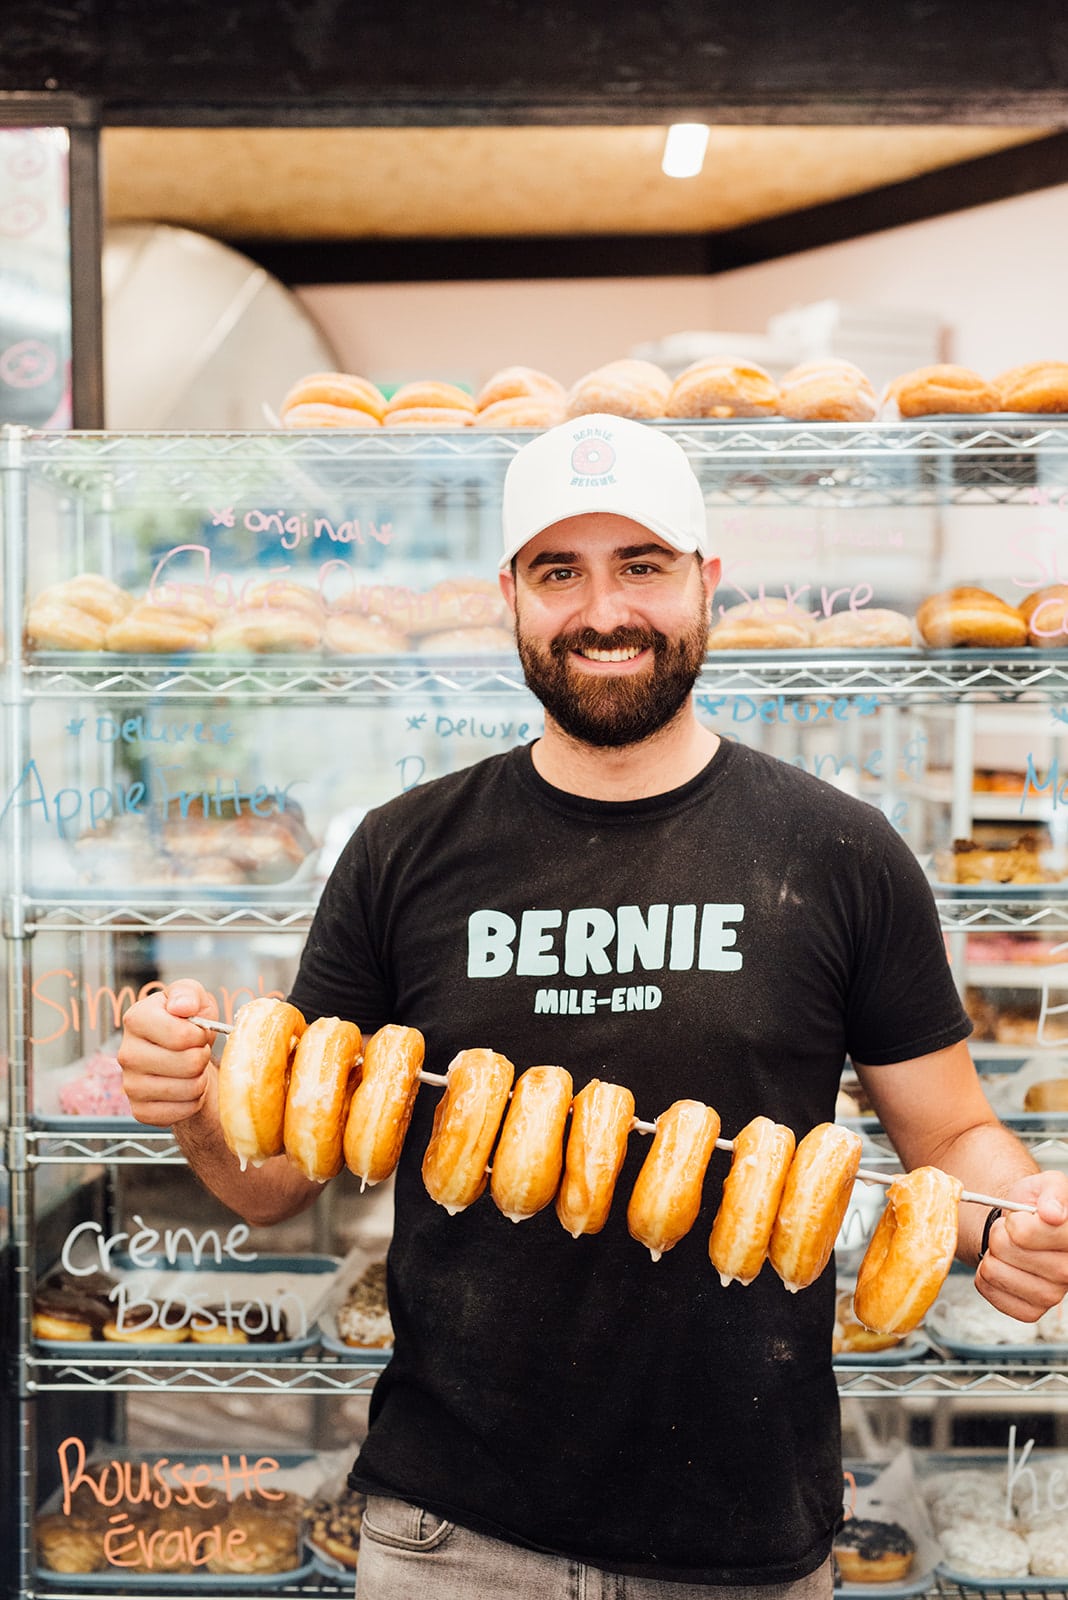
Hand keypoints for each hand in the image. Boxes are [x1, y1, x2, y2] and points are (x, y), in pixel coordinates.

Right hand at [117, 980, 218, 1127]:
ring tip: (192, 1069)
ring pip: (188, 1089)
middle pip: (188, 1064)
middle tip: (197, 1052)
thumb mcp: (194, 998)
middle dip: (202, 1058)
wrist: (185, 1058)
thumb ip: (188, 993)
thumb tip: (181, 1006)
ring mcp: (130, 1084)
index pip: (181, 1036)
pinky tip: (185, 1088)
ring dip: (200, 1079)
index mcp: (136, 1019)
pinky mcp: (139, 1110)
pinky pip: (180, 1112)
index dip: (200, 1036)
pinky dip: (193, 1102)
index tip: (197, 1033)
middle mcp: (127, 1053)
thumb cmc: (188, 1025)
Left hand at [976, 1171, 1067, 1321]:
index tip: (1023, 1218)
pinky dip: (986, 1276)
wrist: (1026, 1229)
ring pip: (993, 1270)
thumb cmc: (1037, 1206)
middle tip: (1013, 1233)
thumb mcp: (1048, 1185)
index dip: (1015, 1220)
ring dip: (992, 1254)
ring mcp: (1052, 1296)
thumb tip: (1053, 1213)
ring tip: (1009, 1249)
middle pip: (1004, 1249)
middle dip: (1000, 1234)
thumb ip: (1053, 1192)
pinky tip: (1005, 1266)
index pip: (1024, 1233)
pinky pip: (989, 1290)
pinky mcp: (1031, 1311)